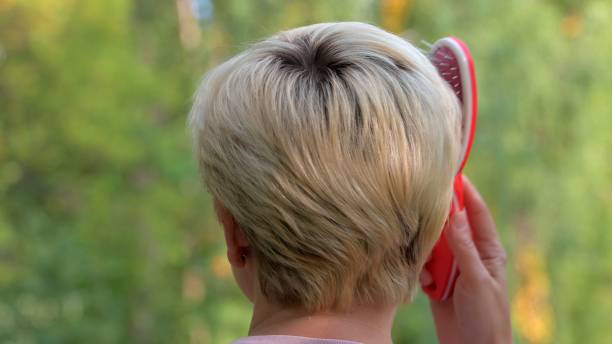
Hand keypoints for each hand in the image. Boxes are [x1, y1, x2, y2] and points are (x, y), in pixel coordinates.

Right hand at [420, 176, 510, 343]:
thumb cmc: (486, 317)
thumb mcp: (477, 280)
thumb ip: (464, 247)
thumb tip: (457, 213)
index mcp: (488, 251)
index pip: (477, 214)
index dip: (466, 193)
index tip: (453, 173)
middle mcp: (469, 255)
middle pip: (450, 227)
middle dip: (437, 223)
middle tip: (422, 211)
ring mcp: (452, 269)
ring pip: (433, 245)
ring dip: (427, 254)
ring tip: (431, 269)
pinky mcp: (437, 283)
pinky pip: (423, 266)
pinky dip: (422, 273)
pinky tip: (428, 287)